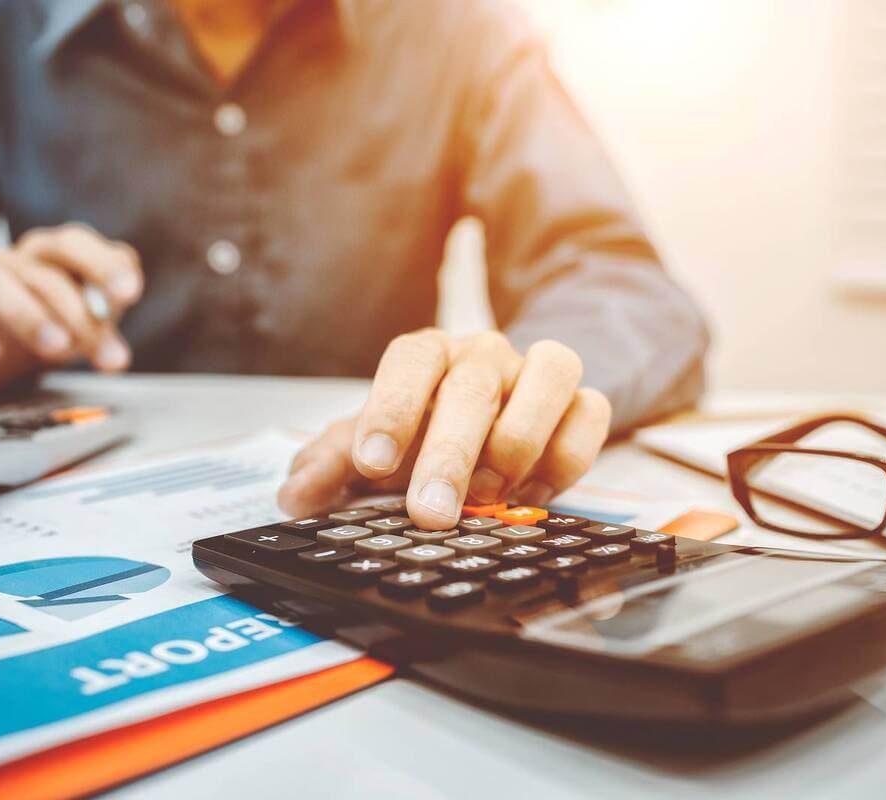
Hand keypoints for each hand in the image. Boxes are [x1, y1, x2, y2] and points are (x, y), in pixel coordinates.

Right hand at [0, 223, 143, 392]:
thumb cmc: (53, 325)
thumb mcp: (88, 321)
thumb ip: (107, 320)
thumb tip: (119, 339)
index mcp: (52, 254)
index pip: (75, 243)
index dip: (103, 265)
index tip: (129, 293)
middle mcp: (15, 262)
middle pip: (43, 269)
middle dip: (76, 308)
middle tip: (96, 344)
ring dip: (28, 315)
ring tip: (57, 349)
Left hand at [277, 330, 611, 529]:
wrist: (499, 415)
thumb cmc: (426, 431)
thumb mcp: (373, 448)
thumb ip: (330, 465)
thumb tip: (294, 495)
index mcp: (428, 355)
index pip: (409, 362)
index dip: (390, 409)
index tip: (371, 465)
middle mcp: (485, 354)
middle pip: (474, 384)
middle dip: (449, 454)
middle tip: (428, 512)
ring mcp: (538, 372)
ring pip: (550, 375)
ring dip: (517, 445)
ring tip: (488, 497)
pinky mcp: (583, 401)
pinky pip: (591, 414)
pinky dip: (565, 459)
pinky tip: (531, 496)